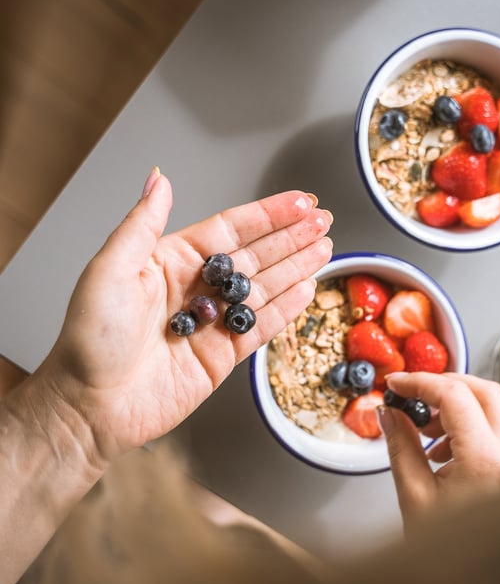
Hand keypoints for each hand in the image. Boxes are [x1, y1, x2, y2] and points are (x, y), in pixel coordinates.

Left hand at [37, 169, 332, 462]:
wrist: (92, 404)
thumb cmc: (91, 337)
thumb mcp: (111, 269)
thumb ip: (143, 224)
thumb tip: (160, 179)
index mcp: (172, 261)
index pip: (230, 229)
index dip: (267, 215)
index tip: (299, 202)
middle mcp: (197, 288)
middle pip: (255, 255)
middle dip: (291, 237)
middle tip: (323, 220)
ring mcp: (214, 322)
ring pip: (265, 288)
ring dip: (296, 267)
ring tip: (325, 247)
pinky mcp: (224, 355)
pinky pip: (261, 326)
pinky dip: (286, 308)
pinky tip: (307, 289)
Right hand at [378, 372, 499, 529]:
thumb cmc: (445, 557)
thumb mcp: (414, 497)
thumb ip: (401, 446)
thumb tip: (389, 412)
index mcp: (487, 462)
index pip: (455, 396)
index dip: (420, 383)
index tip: (395, 385)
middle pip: (484, 390)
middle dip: (444, 384)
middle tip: (411, 393)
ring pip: (493, 408)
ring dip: (456, 405)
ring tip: (422, 429)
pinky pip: (495, 431)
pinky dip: (466, 424)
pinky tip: (439, 449)